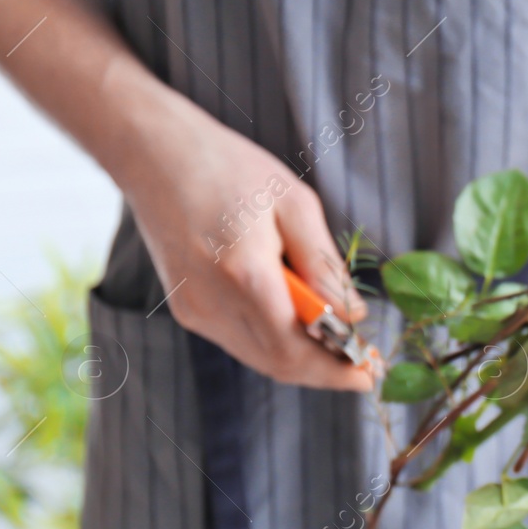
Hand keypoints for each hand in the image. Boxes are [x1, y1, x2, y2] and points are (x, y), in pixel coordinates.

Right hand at [122, 105, 373, 391]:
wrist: (156, 155)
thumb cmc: (230, 169)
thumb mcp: (295, 205)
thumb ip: (324, 266)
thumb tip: (353, 316)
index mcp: (245, 275)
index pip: (296, 348)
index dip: (337, 369)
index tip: (372, 373)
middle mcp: (213, 304)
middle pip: (278, 364)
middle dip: (326, 372)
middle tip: (365, 366)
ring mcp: (194, 311)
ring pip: (259, 357)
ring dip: (302, 359)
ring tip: (341, 345)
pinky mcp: (186, 308)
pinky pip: (240, 341)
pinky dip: (275, 343)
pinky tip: (301, 325)